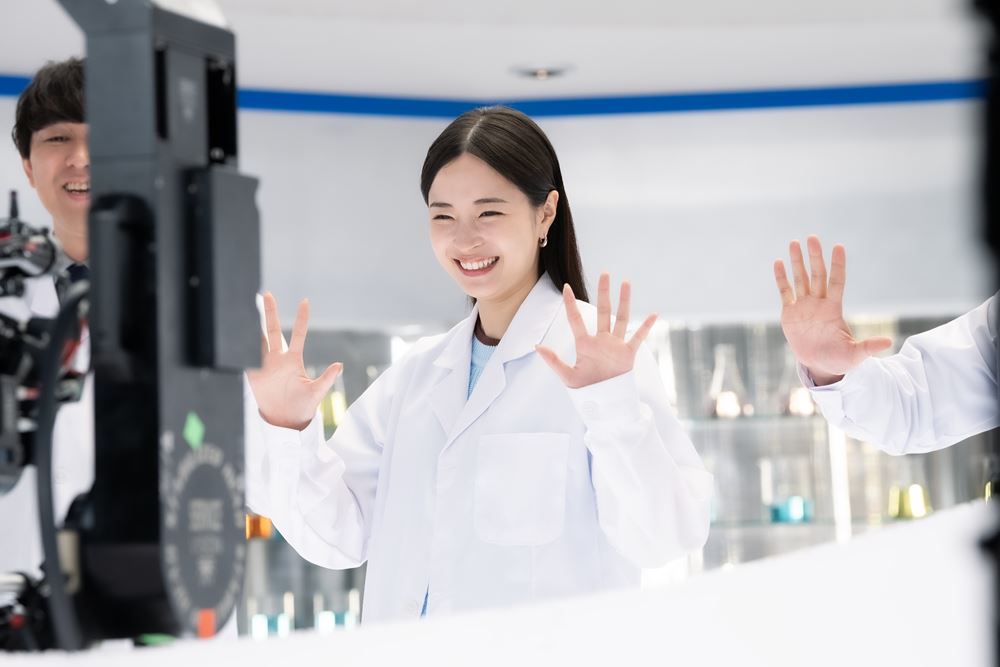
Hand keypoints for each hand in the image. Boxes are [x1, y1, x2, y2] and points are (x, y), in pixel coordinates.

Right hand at [246, 292, 342, 429]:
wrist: (285, 421)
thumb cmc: (303, 406)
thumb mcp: (316, 393)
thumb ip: (326, 379)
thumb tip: (339, 365)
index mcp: (293, 360)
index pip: (298, 334)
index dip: (301, 318)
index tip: (305, 301)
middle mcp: (278, 359)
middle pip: (272, 330)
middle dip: (269, 312)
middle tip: (267, 294)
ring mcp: (264, 366)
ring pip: (257, 340)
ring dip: (251, 326)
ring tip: (245, 310)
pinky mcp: (253, 375)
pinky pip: (245, 359)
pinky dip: (240, 348)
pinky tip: (235, 336)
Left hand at [536, 272, 656, 388]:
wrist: (604, 402)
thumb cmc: (585, 390)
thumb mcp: (567, 376)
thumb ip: (553, 360)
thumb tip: (536, 346)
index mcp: (585, 344)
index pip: (576, 319)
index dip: (570, 303)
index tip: (565, 287)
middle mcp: (601, 340)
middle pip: (603, 311)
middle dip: (604, 293)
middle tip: (605, 273)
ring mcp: (615, 345)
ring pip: (621, 319)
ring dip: (624, 301)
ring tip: (626, 283)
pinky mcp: (628, 354)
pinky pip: (638, 338)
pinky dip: (646, 327)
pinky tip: (654, 314)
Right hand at [774, 235, 891, 385]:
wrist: (819, 365)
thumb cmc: (839, 359)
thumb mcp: (855, 354)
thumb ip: (868, 346)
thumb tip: (889, 342)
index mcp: (833, 309)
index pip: (836, 282)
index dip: (838, 265)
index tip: (838, 247)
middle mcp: (818, 303)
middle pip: (817, 275)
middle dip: (814, 256)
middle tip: (812, 237)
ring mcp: (803, 306)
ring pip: (800, 279)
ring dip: (797, 261)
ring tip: (794, 243)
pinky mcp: (789, 313)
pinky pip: (785, 292)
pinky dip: (781, 278)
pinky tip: (778, 263)